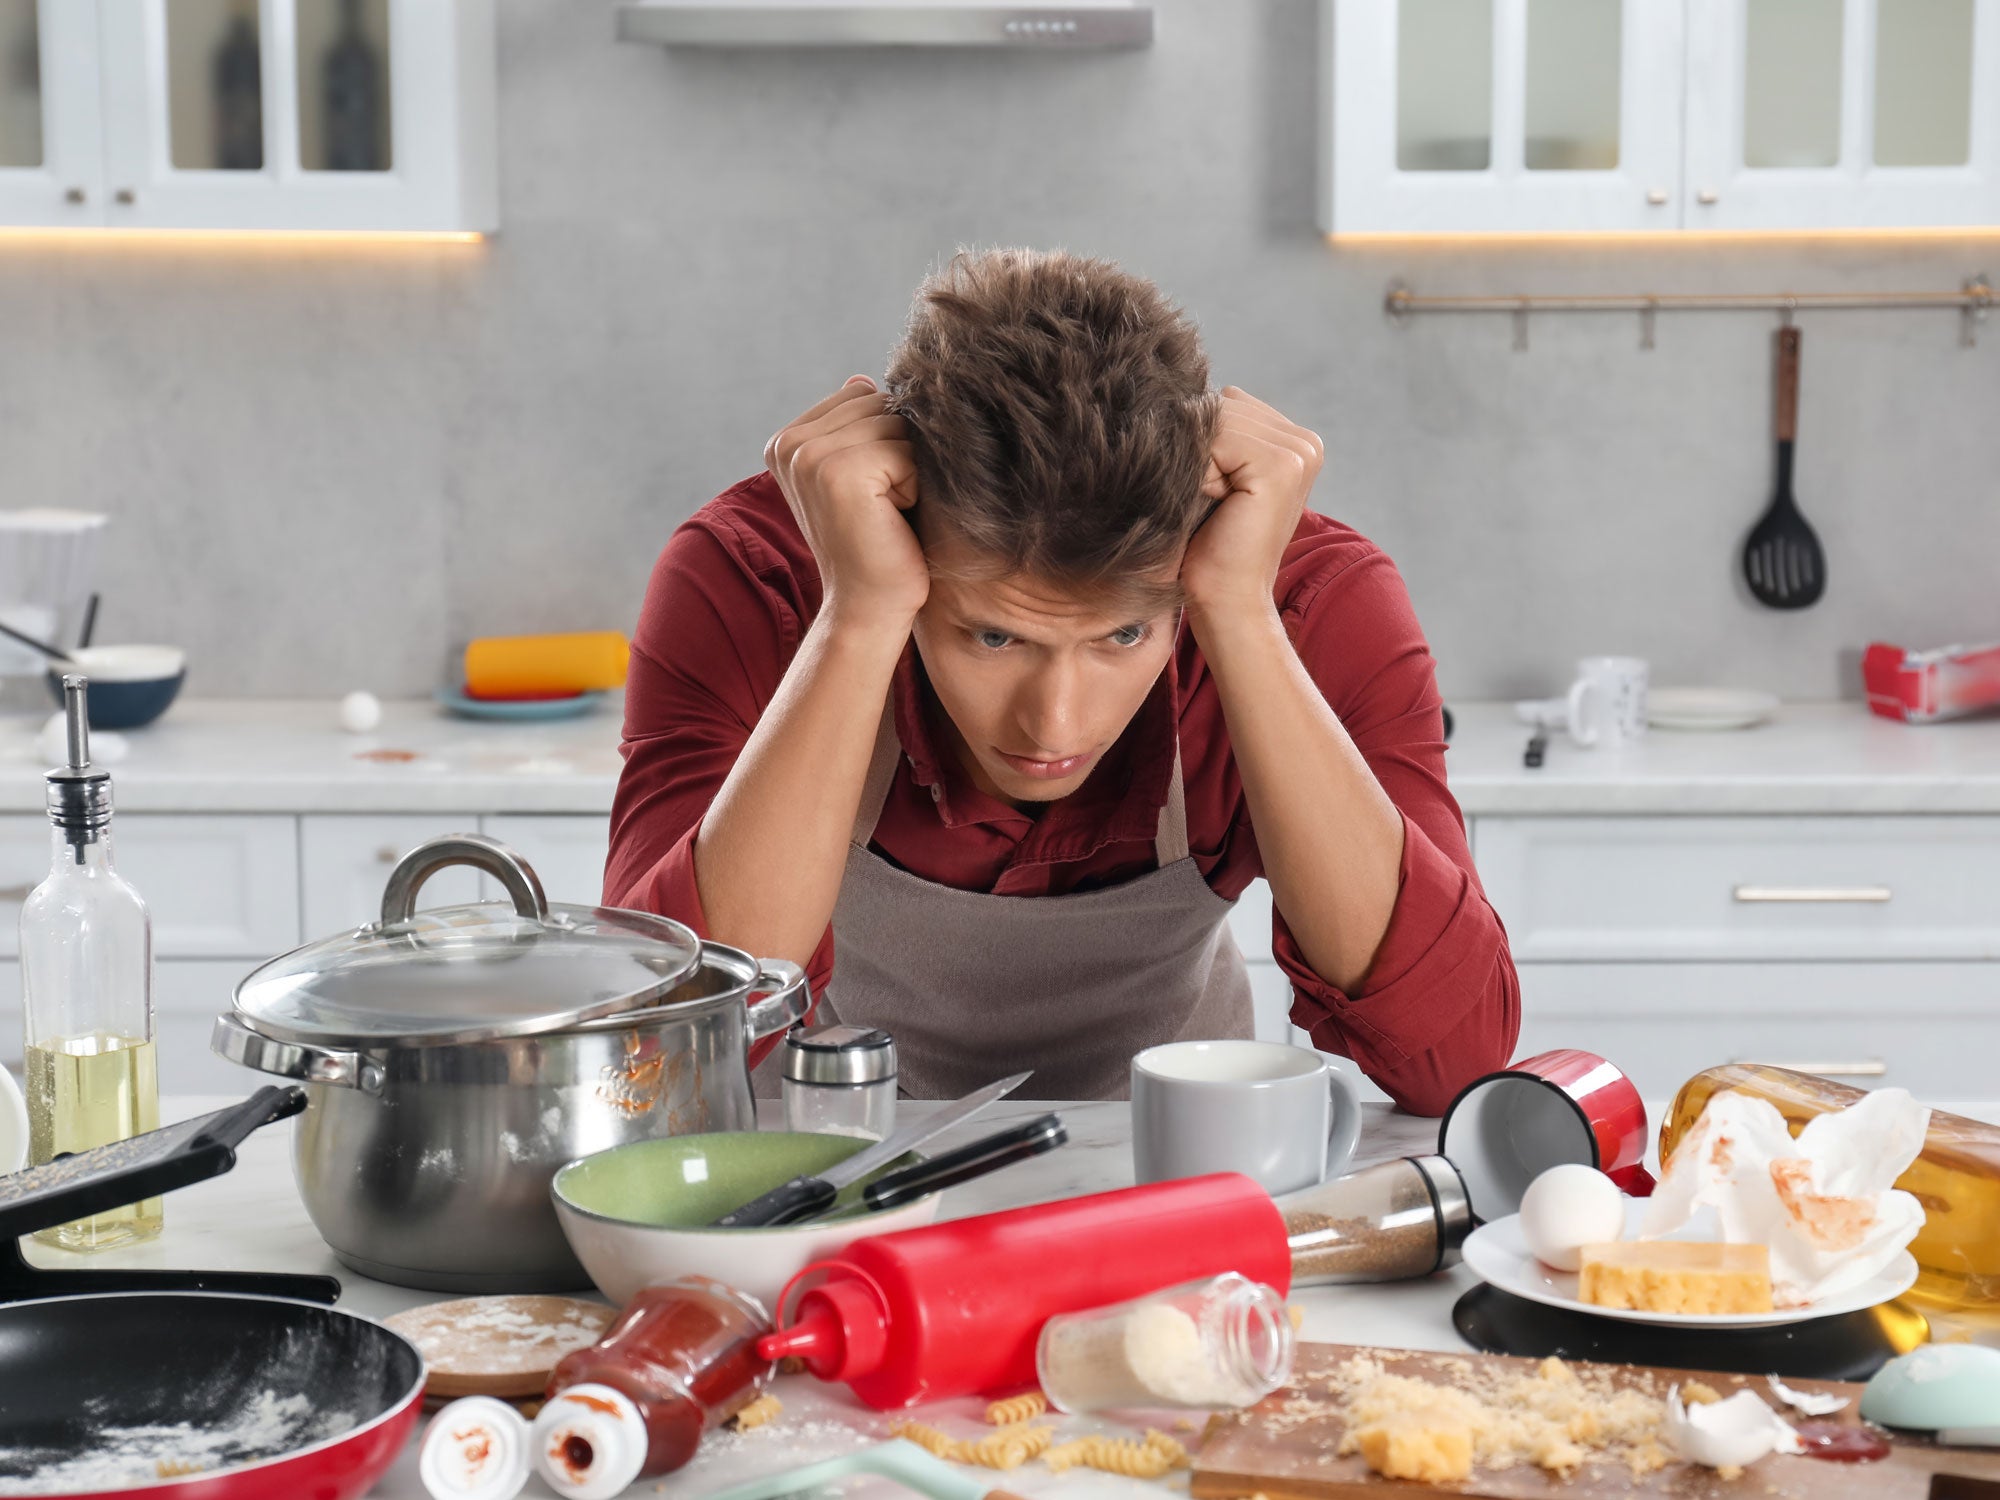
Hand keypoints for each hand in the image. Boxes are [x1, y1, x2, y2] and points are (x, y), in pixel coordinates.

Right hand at [766, 376, 929, 633]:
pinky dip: (914, 485)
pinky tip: (892, 518)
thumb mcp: (860, 478)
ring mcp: (810, 455)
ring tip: (887, 511)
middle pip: (881, 404)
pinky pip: (906, 450)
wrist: (868, 609)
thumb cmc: (876, 545)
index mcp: (786, 441)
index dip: (885, 440)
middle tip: (882, 506)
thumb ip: (856, 428)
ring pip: (896, 423)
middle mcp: (790, 443)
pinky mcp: (839, 471)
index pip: (862, 396)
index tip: (869, 492)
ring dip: (909, 468)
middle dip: (899, 450)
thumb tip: (862, 378)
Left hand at [1180, 387, 1323, 617]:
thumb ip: (1212, 432)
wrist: (1225, 602)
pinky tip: (1212, 504)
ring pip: (1215, 419)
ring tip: (1209, 504)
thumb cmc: (1208, 547)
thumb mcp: (1211, 477)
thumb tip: (1177, 387)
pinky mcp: (1283, 465)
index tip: (1206, 492)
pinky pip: (1215, 437)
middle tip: (1206, 502)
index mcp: (1293, 441)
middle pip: (1221, 405)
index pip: (1225, 403)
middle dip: (1195, 448)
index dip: (1198, 442)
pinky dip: (1198, 470)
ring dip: (1195, 461)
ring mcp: (1299, 451)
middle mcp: (1304, 441)